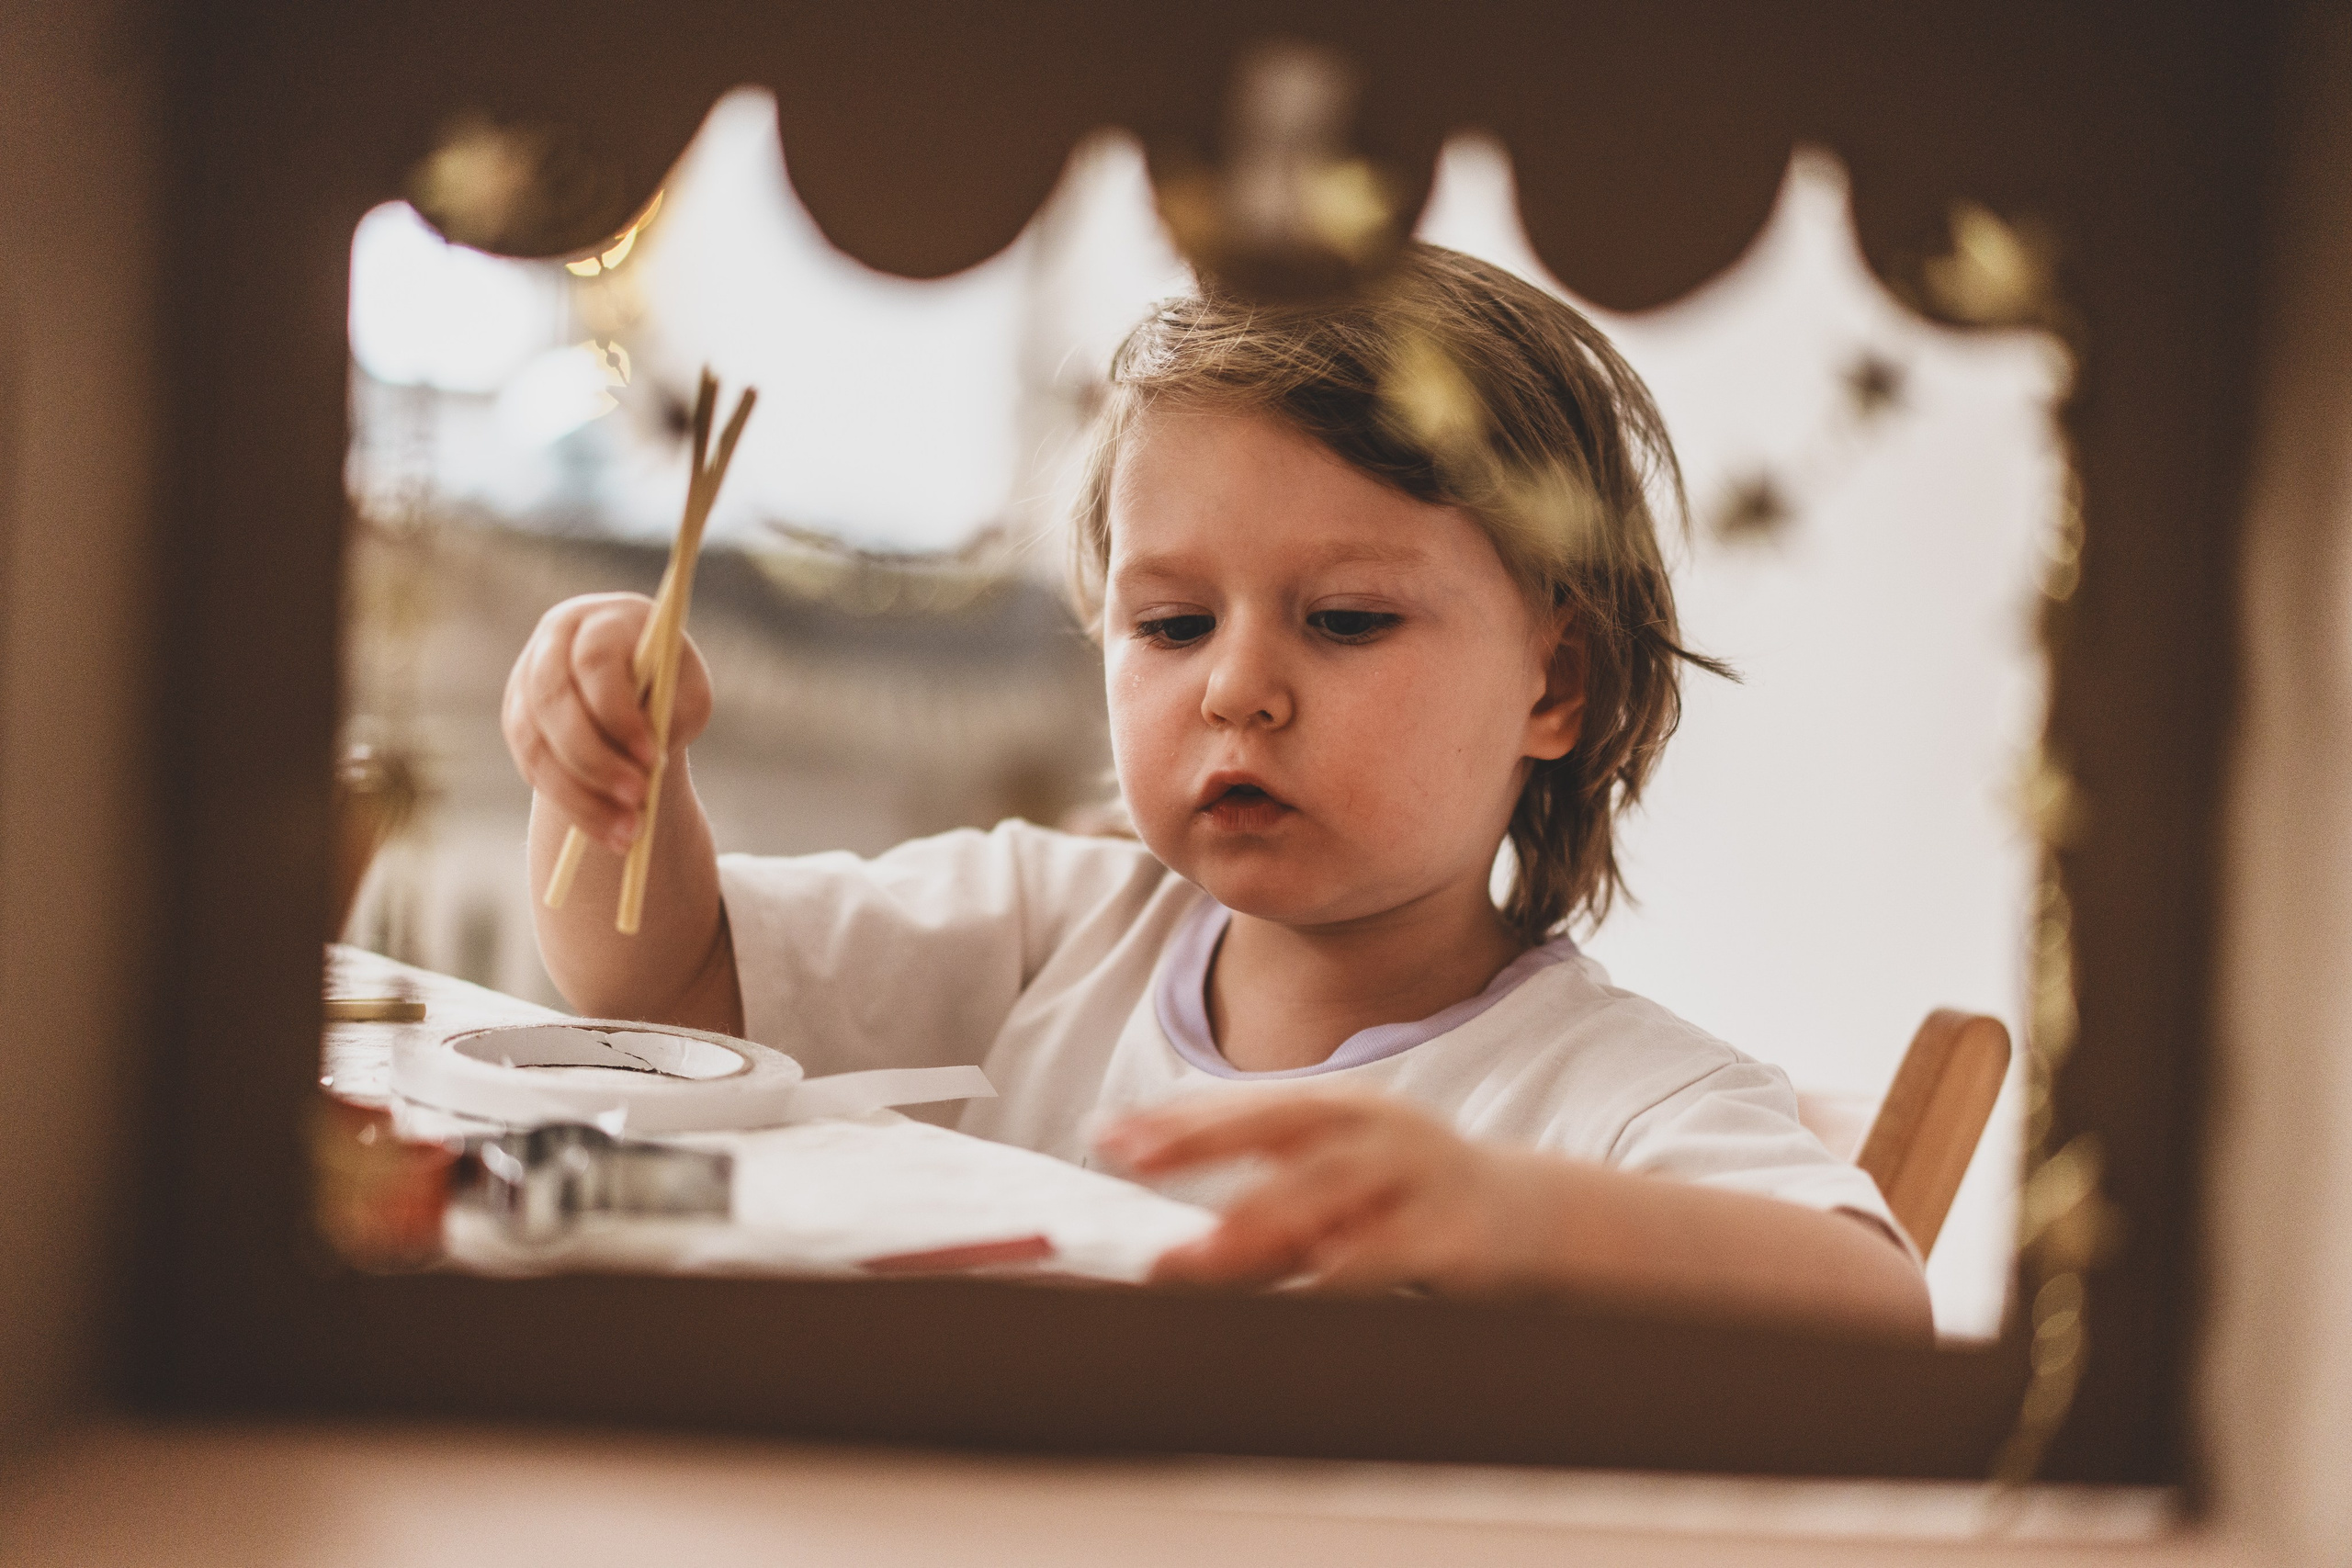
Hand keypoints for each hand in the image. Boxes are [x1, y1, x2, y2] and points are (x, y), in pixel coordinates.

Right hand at [501, 593, 714, 854]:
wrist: (632, 688)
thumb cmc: (669, 685)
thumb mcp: (687, 694)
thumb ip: (674, 712)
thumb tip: (650, 756)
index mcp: (600, 621)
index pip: (595, 663)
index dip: (618, 713)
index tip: (655, 759)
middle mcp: (553, 643)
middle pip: (554, 702)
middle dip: (596, 759)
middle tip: (638, 800)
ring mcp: (526, 681)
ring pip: (537, 743)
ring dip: (582, 795)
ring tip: (629, 833)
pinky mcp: (518, 721)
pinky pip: (534, 768)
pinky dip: (571, 804)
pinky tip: (607, 832)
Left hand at [1095, 1091, 1565, 1295]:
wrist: (1531, 1221)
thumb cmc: (1407, 1202)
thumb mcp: (1336, 1184)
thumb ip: (1261, 1193)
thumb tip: (1165, 1211)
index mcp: (1341, 1109)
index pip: (1245, 1107)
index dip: (1175, 1119)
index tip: (1107, 1135)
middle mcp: (1376, 1129)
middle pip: (1279, 1129)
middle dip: (1202, 1142)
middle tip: (1134, 1164)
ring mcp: (1417, 1177)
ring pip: (1326, 1192)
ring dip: (1253, 1222)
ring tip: (1193, 1251)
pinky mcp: (1451, 1234)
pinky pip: (1386, 1256)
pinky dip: (1341, 1271)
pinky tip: (1299, 1284)